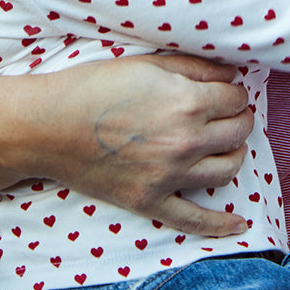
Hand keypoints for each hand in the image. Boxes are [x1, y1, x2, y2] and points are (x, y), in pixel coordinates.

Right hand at [0, 52, 254, 236]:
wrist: (49, 126)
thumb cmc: (96, 86)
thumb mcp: (149, 63)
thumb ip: (195, 68)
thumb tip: (232, 76)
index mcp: (187, 102)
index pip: (235, 99)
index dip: (233, 93)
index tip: (225, 92)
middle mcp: (186, 141)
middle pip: (237, 133)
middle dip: (237, 119)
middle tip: (227, 114)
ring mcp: (169, 176)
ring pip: (227, 170)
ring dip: (233, 155)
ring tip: (224, 145)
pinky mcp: (150, 202)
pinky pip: (195, 220)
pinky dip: (221, 226)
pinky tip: (240, 225)